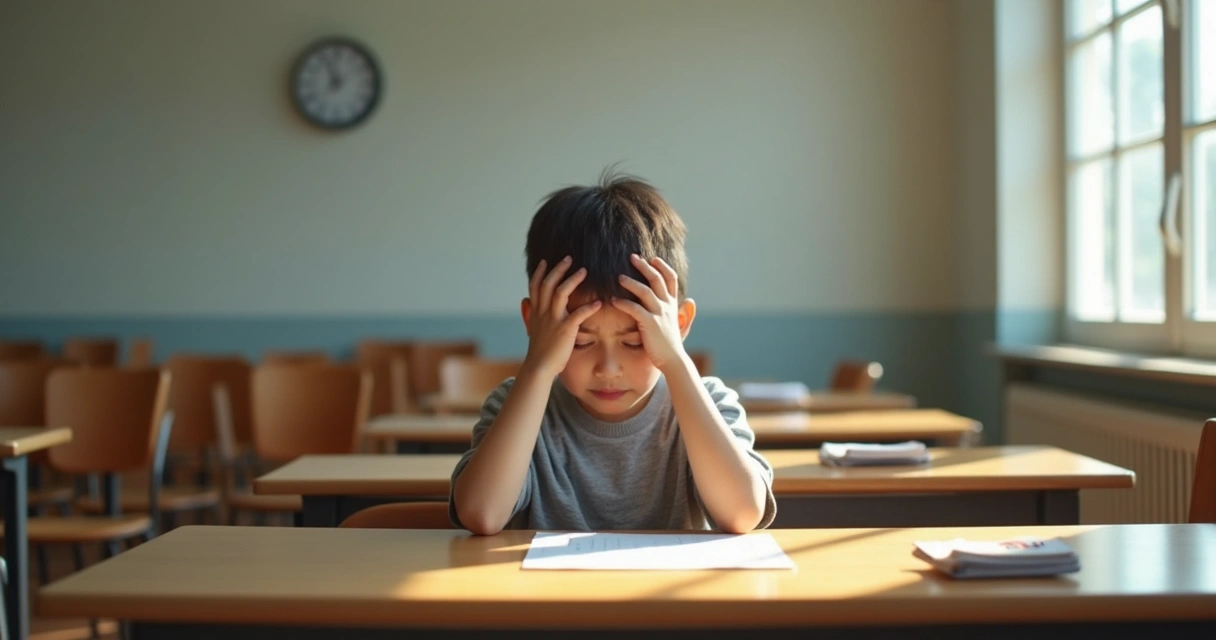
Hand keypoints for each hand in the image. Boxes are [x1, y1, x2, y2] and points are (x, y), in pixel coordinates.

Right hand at [522, 256, 601, 377]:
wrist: (539, 368)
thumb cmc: (538, 350)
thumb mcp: (531, 328)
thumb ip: (530, 313)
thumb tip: (525, 302)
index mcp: (536, 311)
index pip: (535, 286)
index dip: (539, 272)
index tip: (545, 261)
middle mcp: (543, 312)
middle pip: (548, 283)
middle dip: (558, 269)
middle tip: (569, 258)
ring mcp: (553, 320)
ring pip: (560, 293)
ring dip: (572, 280)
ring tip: (584, 271)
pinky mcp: (565, 330)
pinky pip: (578, 315)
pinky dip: (589, 308)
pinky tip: (599, 303)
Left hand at [613, 254, 688, 372]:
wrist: (673, 360)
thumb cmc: (672, 344)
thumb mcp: (679, 324)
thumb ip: (683, 312)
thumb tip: (690, 301)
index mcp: (673, 304)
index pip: (671, 278)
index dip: (662, 266)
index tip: (652, 258)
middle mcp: (667, 306)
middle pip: (656, 279)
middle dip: (644, 266)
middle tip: (632, 257)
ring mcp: (659, 314)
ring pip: (645, 291)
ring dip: (631, 282)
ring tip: (619, 277)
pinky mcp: (649, 324)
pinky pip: (634, 309)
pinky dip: (623, 303)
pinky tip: (613, 300)